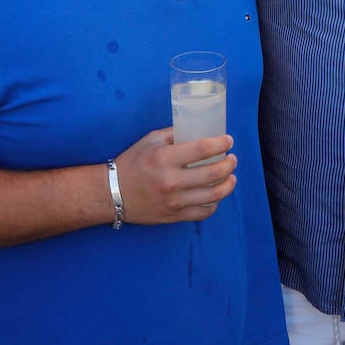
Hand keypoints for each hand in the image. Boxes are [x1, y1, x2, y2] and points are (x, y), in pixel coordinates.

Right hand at [113, 129, 237, 224]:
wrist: (111, 193)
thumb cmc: (132, 163)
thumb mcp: (150, 140)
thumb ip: (174, 134)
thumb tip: (197, 129)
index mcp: (165, 158)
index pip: (203, 148)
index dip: (221, 143)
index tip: (228, 140)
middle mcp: (171, 181)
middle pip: (214, 173)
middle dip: (229, 164)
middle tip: (232, 158)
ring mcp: (174, 201)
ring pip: (214, 195)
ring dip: (229, 184)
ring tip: (231, 177)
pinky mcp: (174, 216)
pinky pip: (203, 213)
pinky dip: (214, 204)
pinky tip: (215, 196)